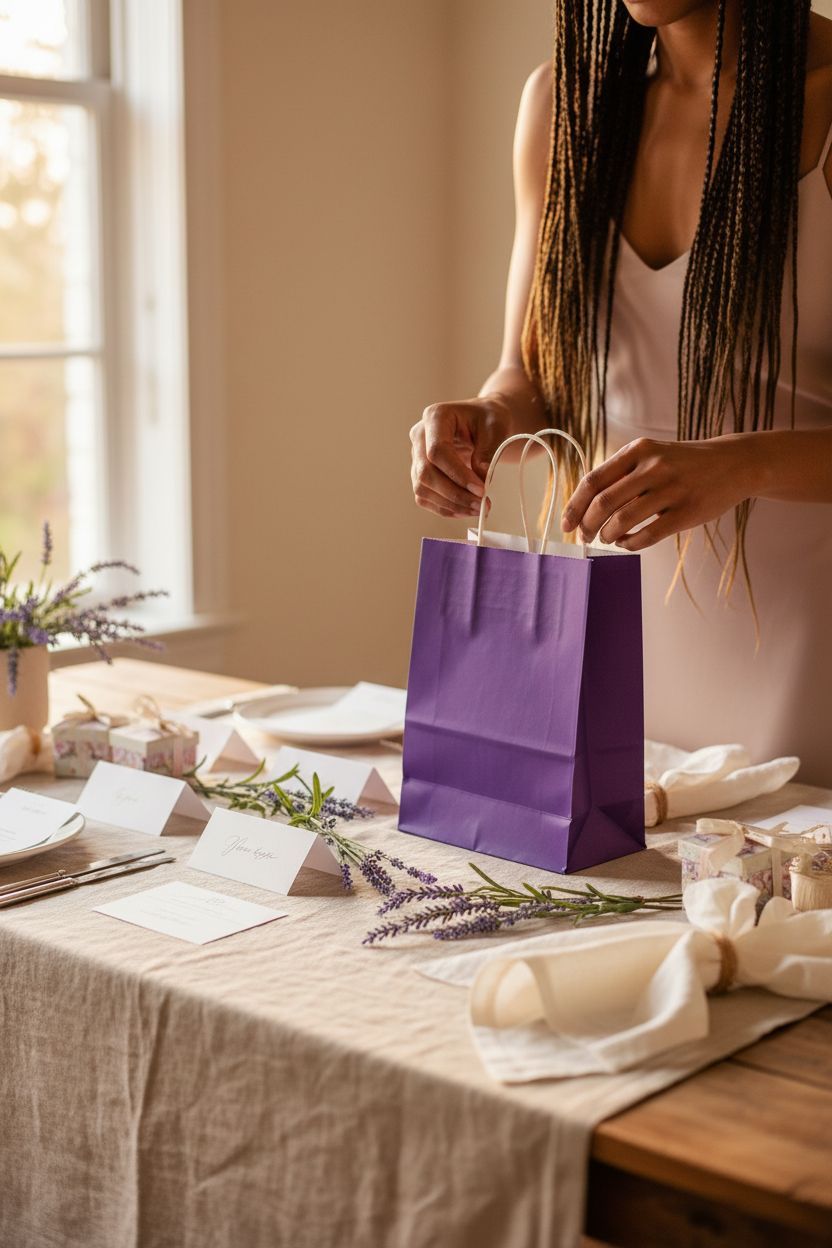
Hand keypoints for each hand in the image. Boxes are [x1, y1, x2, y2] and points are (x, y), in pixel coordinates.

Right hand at [410, 396, 512, 518]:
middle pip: (425, 472)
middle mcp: (420, 436)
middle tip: (481, 504)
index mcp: (435, 417)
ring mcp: (416, 456)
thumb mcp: (496, 426)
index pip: (437, 451)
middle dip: (454, 494)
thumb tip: (480, 478)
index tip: (481, 489)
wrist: (481, 422)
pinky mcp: (420, 473)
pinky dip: (445, 508)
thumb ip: (488, 450)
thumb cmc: (487, 419)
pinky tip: (466, 510)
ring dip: (450, 504)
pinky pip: (425, 497)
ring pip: (422, 488)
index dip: (458, 474)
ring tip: (478, 508)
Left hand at [560, 436, 757, 550]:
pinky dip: (629, 544)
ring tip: (607, 538)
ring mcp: (671, 490)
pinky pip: (647, 535)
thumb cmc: (683, 463)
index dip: (574, 506)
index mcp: (638, 450)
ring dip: (607, 535)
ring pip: (622, 521)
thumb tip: (583, 506)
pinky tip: (626, 543)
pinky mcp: (686, 512)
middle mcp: (653, 467)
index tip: (566, 524)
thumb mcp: (651, 455)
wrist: (734, 464)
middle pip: (603, 503)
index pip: (593, 481)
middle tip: (585, 537)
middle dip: (587, 525)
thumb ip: (621, 474)